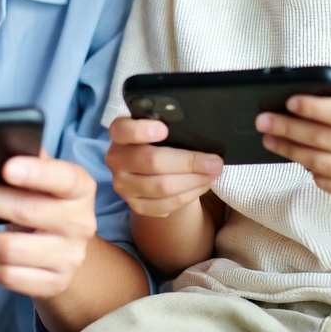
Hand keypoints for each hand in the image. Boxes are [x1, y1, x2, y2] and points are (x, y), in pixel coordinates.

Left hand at [0, 152, 97, 298]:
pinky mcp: (55, 283)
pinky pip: (9, 276)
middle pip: (25, 211)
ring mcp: (69, 257)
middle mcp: (81, 222)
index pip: (63, 178)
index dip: (36, 172)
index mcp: (80, 188)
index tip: (6, 167)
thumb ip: (26, 159)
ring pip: (11, 249)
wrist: (64, 248)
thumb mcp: (44, 179)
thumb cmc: (44, 202)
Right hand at [106, 115, 222, 217]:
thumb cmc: (159, 142)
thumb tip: (201, 134)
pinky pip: (166, 205)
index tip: (164, 129)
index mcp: (119, 134)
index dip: (141, 130)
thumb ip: (170, 126)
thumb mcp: (159, 127)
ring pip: (163, 186)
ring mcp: (123, 185)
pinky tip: (202, 185)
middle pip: (152, 161)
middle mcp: (116, 160)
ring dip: (194, 181)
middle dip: (189, 162)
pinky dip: (189, 195)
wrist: (151, 170)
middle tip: (214, 161)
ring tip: (213, 173)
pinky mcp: (135, 205)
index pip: (123, 130)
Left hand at [255, 65, 330, 203]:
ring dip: (290, 151)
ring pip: (322, 164)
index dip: (313, 108)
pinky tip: (295, 156)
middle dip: (289, 129)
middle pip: (326, 140)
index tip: (289, 101)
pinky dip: (308, 170)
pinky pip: (328, 184)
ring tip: (270, 138)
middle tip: (263, 120)